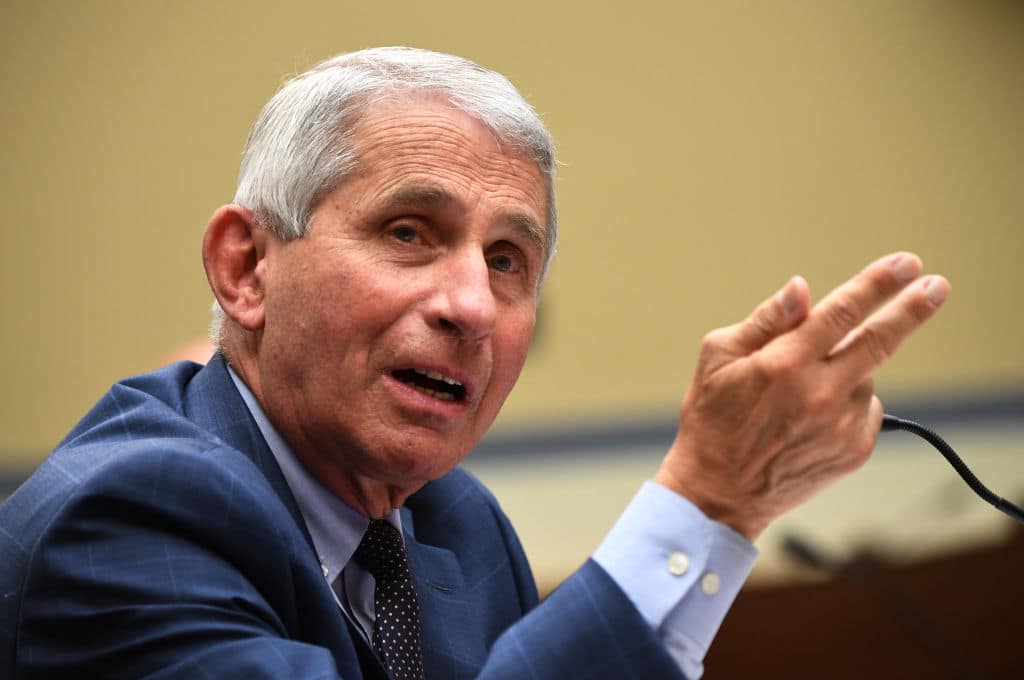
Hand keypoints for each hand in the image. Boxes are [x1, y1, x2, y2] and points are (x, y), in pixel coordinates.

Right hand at [653, 252, 949, 539]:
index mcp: (783, 364)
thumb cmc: (712, 420)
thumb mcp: (718, 358)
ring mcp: (841, 424)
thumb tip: (802, 290)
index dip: (878, 284)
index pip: (842, 311)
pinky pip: (866, 408)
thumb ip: (766, 320)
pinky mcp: (854, 450)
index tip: (906, 264)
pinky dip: (848, 400)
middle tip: (936, 285)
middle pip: (880, 340)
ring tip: (801, 393)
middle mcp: (819, 393)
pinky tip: (812, 416)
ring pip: (865, 375)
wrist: (719, 493)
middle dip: (912, 308)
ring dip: (847, 367)